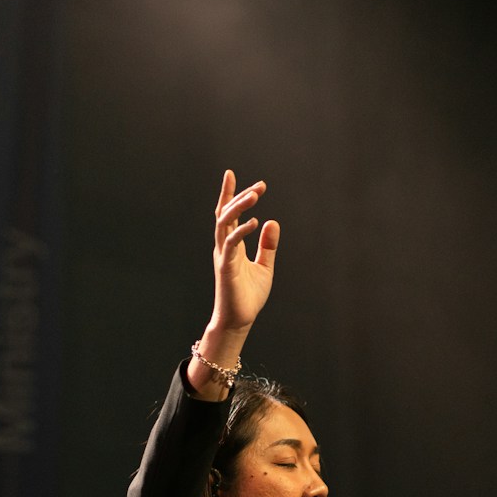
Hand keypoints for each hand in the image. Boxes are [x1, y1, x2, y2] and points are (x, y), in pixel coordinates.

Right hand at [189, 172, 281, 397]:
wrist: (239, 320)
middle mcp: (224, 247)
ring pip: (225, 224)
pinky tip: (256, 222)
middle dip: (239, 196)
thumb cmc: (249, 296)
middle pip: (225, 214)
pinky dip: (242, 231)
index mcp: (231, 245)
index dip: (231, 194)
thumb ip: (268, 245)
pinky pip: (231, 244)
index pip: (229, 214)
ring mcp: (224, 256)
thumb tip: (272, 221)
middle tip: (260, 185)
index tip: (235, 175)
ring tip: (255, 194)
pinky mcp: (226, 268)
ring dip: (239, 207)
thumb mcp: (265, 267)